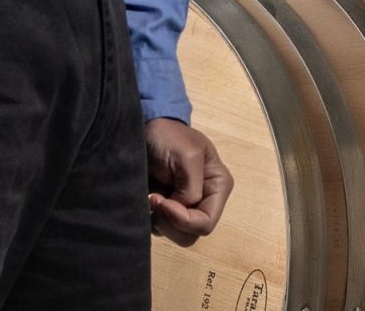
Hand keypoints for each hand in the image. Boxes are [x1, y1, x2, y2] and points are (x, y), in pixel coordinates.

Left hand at [147, 117, 232, 246]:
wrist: (145, 128)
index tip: (162, 202)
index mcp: (218, 186)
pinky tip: (148, 200)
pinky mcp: (168, 209)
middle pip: (192, 234)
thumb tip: (183, 209)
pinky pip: (162, 229)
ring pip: (177, 235)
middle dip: (170, 222)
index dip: (184, 219)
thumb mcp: (187, 156)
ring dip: (160, 222)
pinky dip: (152, 220)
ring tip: (151, 198)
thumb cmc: (168, 137)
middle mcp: (206, 200)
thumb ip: (192, 188)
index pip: (206, 222)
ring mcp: (186, 206)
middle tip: (155, 200)